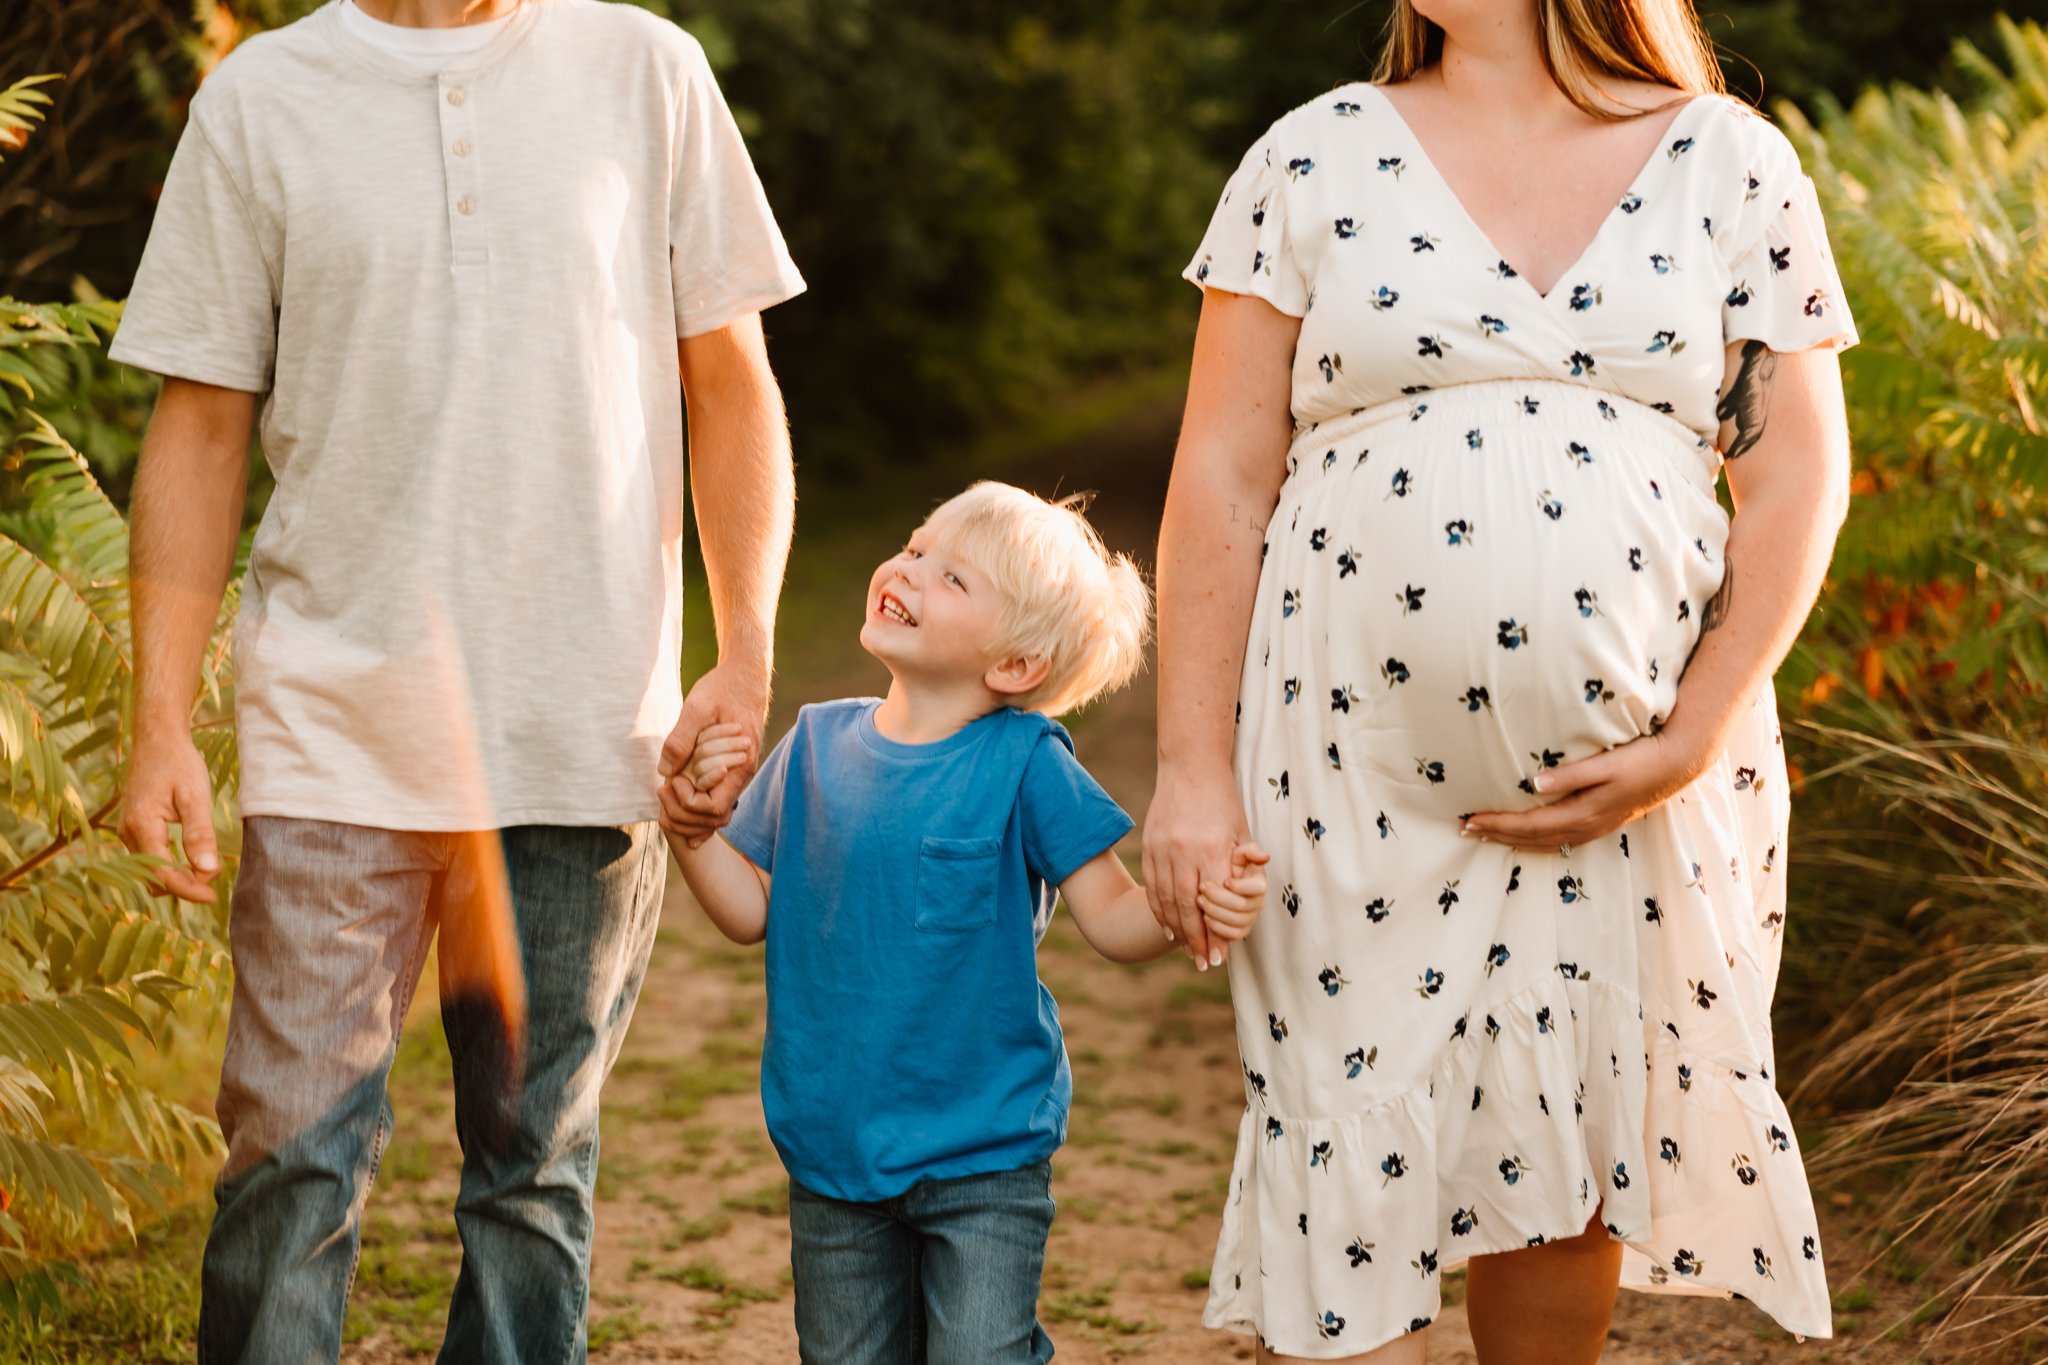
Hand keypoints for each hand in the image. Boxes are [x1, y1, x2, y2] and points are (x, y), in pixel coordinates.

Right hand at [119, 730, 220, 902]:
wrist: (157, 740)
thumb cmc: (178, 763)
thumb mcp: (195, 795)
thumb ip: (199, 833)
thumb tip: (207, 869)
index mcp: (142, 825)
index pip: (161, 873)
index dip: (188, 889)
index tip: (214, 896)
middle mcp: (128, 833)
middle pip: (153, 878)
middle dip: (183, 885)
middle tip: (215, 880)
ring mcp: (127, 832)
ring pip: (149, 871)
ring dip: (176, 877)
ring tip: (207, 869)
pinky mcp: (133, 829)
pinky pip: (149, 858)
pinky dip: (169, 865)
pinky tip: (192, 860)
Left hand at [657, 664, 768, 848]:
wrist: (745, 675)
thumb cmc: (723, 688)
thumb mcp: (698, 706)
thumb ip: (681, 739)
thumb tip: (665, 772)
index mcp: (739, 763)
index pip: (714, 808)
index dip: (688, 802)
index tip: (672, 781)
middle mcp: (742, 774)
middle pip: (715, 819)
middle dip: (683, 815)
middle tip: (661, 793)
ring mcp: (737, 773)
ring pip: (716, 815)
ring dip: (688, 816)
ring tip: (664, 800)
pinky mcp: (730, 768)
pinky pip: (717, 800)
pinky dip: (697, 810)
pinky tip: (678, 807)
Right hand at [1142, 764, 1249, 970]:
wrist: (1190, 767)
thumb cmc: (1223, 800)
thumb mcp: (1241, 829)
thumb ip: (1245, 863)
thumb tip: (1251, 897)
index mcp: (1212, 850)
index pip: (1212, 903)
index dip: (1214, 933)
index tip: (1218, 957)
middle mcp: (1184, 852)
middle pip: (1185, 907)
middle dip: (1194, 939)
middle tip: (1202, 963)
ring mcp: (1162, 849)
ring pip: (1164, 899)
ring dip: (1175, 929)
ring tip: (1186, 949)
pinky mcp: (1149, 846)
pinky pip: (1151, 885)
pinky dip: (1158, 909)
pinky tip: (1168, 926)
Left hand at [1198, 841, 1269, 944]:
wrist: (1218, 878)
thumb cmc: (1228, 864)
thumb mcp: (1237, 852)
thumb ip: (1249, 851)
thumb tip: (1264, 856)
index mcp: (1259, 882)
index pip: (1258, 888)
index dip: (1240, 887)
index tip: (1225, 881)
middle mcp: (1258, 901)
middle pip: (1242, 906)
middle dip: (1219, 898)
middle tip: (1202, 889)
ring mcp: (1250, 917)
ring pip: (1237, 922)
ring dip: (1215, 912)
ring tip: (1200, 901)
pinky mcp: (1240, 929)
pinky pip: (1233, 935)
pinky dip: (1217, 929)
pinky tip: (1205, 917)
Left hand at [1460, 728, 1712, 852]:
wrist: (1677, 766)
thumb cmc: (1640, 759)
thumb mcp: (1606, 763)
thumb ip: (1571, 774)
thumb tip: (1534, 783)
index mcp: (1583, 812)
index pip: (1529, 824)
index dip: (1498, 823)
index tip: (1470, 819)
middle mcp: (1586, 826)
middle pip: (1532, 838)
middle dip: (1497, 835)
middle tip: (1465, 830)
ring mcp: (1594, 829)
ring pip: (1545, 843)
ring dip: (1513, 840)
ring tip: (1485, 837)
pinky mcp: (1600, 824)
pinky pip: (1559, 842)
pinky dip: (1536, 842)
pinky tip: (1525, 840)